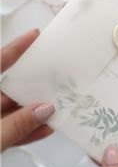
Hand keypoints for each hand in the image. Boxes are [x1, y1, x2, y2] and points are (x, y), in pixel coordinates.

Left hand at [0, 29, 54, 151]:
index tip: (35, 36)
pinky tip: (45, 129)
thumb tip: (44, 111)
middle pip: (10, 87)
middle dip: (34, 83)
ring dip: (36, 111)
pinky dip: (29, 130)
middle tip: (55, 78)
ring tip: (57, 106)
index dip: (16, 48)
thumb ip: (14, 126)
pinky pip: (13, 130)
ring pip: (15, 111)